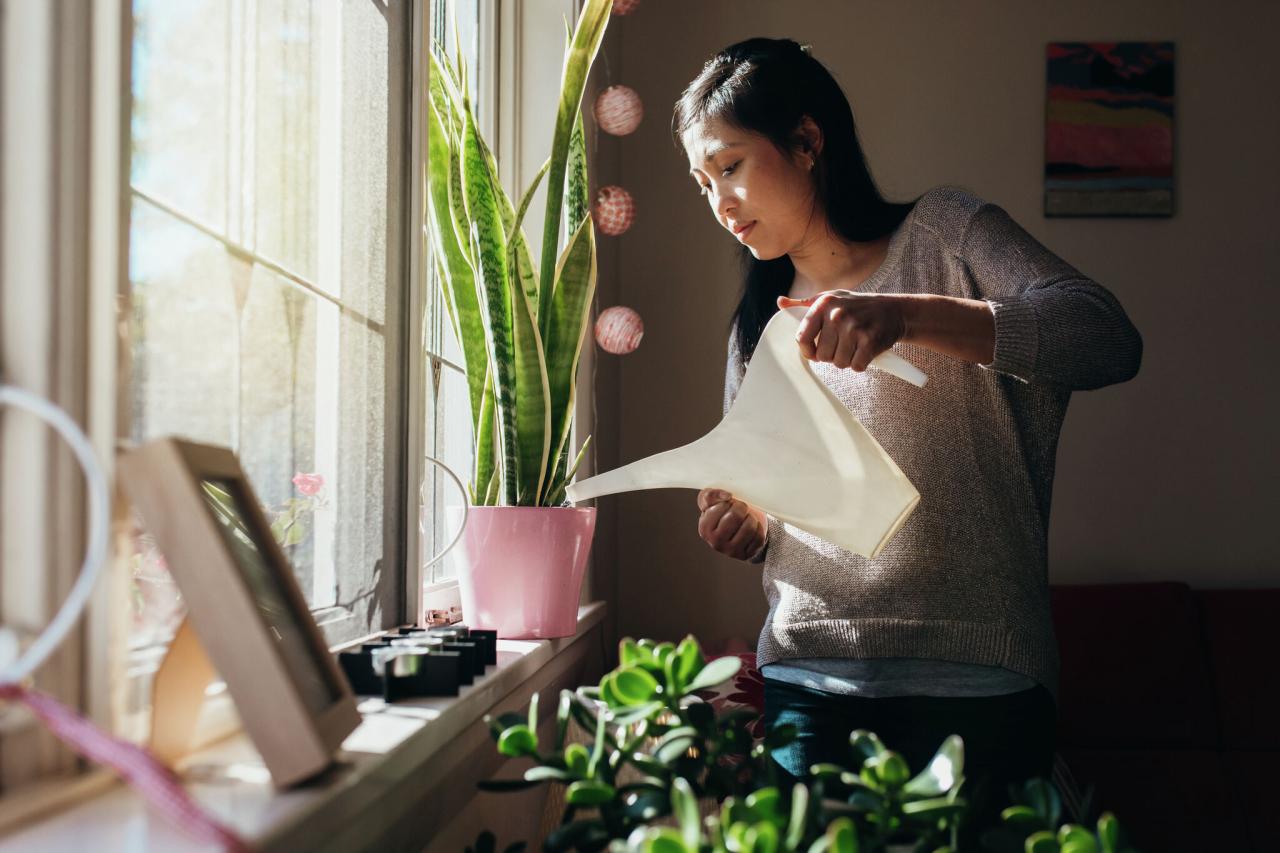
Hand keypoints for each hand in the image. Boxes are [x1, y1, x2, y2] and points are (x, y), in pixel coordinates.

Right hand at [696, 488, 767, 560]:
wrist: (739, 528)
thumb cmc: (725, 513)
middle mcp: (715, 542)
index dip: (728, 501)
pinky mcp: (746, 555)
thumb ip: (710, 495)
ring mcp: (731, 550)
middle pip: (735, 516)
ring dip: (751, 518)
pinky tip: (753, 529)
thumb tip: (726, 496)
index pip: (720, 507)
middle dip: (742, 508)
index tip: (729, 503)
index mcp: (704, 528)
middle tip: (741, 508)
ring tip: (747, 518)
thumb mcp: (712, 502)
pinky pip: (759, 538)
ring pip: (749, 527)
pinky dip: (759, 530)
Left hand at [777, 291, 906, 370]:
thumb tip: (781, 303)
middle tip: (844, 343)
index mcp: (823, 304)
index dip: (808, 351)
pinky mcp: (870, 342)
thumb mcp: (831, 298)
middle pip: (822, 356)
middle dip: (832, 355)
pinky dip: (861, 363)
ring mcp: (854, 328)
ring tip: (855, 345)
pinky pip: (856, 366)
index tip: (815, 352)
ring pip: (838, 363)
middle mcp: (837, 315)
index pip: (801, 338)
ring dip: (847, 359)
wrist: (894, 310)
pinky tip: (866, 350)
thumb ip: (805, 303)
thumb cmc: (858, 306)